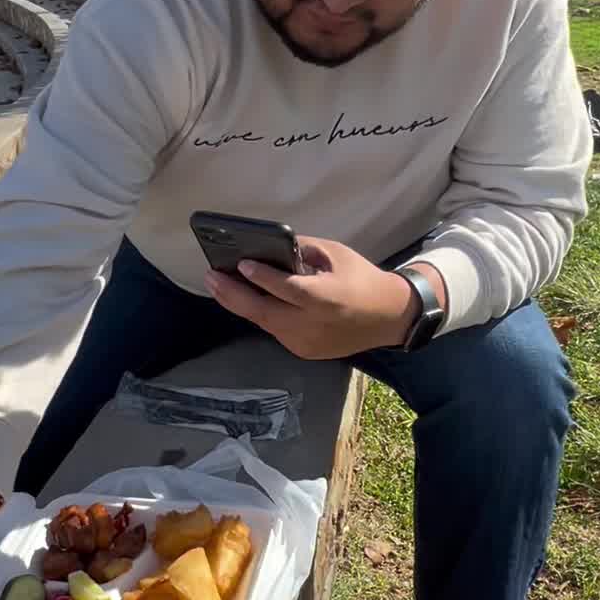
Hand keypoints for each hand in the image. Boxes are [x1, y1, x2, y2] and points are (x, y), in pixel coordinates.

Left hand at [206, 238, 445, 358]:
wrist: (388, 318)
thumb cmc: (362, 279)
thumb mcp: (336, 255)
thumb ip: (302, 251)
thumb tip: (270, 248)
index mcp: (327, 299)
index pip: (289, 289)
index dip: (263, 278)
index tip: (240, 265)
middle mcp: (314, 325)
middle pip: (265, 312)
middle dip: (233, 295)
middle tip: (211, 277)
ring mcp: (307, 343)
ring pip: (265, 323)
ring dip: (240, 304)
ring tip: (219, 286)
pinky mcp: (304, 351)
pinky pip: (275, 330)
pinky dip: (261, 314)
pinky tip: (245, 299)